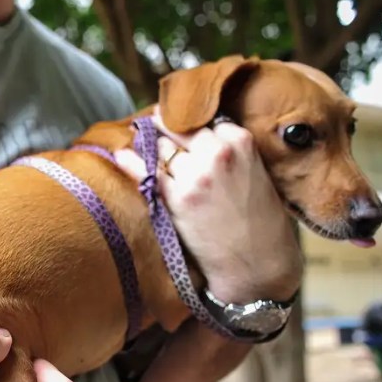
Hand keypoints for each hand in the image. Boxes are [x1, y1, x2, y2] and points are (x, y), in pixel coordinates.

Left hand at [116, 109, 301, 302]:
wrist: (257, 262)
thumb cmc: (258, 219)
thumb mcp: (254, 171)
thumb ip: (229, 149)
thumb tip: (193, 133)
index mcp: (240, 141)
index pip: (203, 119)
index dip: (187, 124)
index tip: (174, 122)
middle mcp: (217, 153)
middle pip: (177, 128)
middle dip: (163, 128)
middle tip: (150, 126)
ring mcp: (196, 175)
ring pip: (161, 148)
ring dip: (149, 145)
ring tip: (138, 140)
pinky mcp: (178, 199)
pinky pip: (147, 172)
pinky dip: (131, 162)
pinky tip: (123, 155)